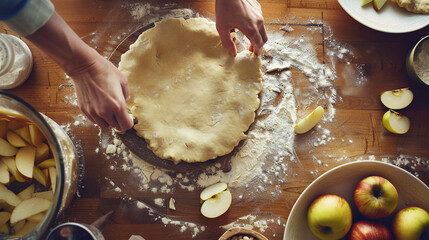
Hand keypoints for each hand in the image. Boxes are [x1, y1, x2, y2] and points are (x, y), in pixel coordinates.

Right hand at [26, 12, 132, 130]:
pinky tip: (100, 108)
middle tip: (119, 112)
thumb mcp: (123, 80)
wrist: (84, 66)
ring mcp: (94, 112)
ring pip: (105, 125)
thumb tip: (125, 102)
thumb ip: (126, 95)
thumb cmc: (104, 71)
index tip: (129, 118)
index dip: (129, 122)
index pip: (126, 125)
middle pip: (116, 126)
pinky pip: (95, 120)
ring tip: (109, 110)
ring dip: (109, 120)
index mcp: (117, 105)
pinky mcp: (85, 110)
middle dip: (119, 121)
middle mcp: (105, 112)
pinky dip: (99, 118)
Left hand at [215, 0, 267, 55]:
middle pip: (264, 38)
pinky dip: (256, 25)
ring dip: (257, 35)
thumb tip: (232, 53)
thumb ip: (227, 42)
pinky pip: (259, 20)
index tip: (253, 55)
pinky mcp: (258, 8)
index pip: (259, 45)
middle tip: (251, 49)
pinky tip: (245, 23)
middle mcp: (258, 22)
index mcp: (251, 29)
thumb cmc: (224, 8)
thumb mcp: (222, 27)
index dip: (257, 52)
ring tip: (248, 36)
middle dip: (259, 45)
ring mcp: (259, 14)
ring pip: (262, 29)